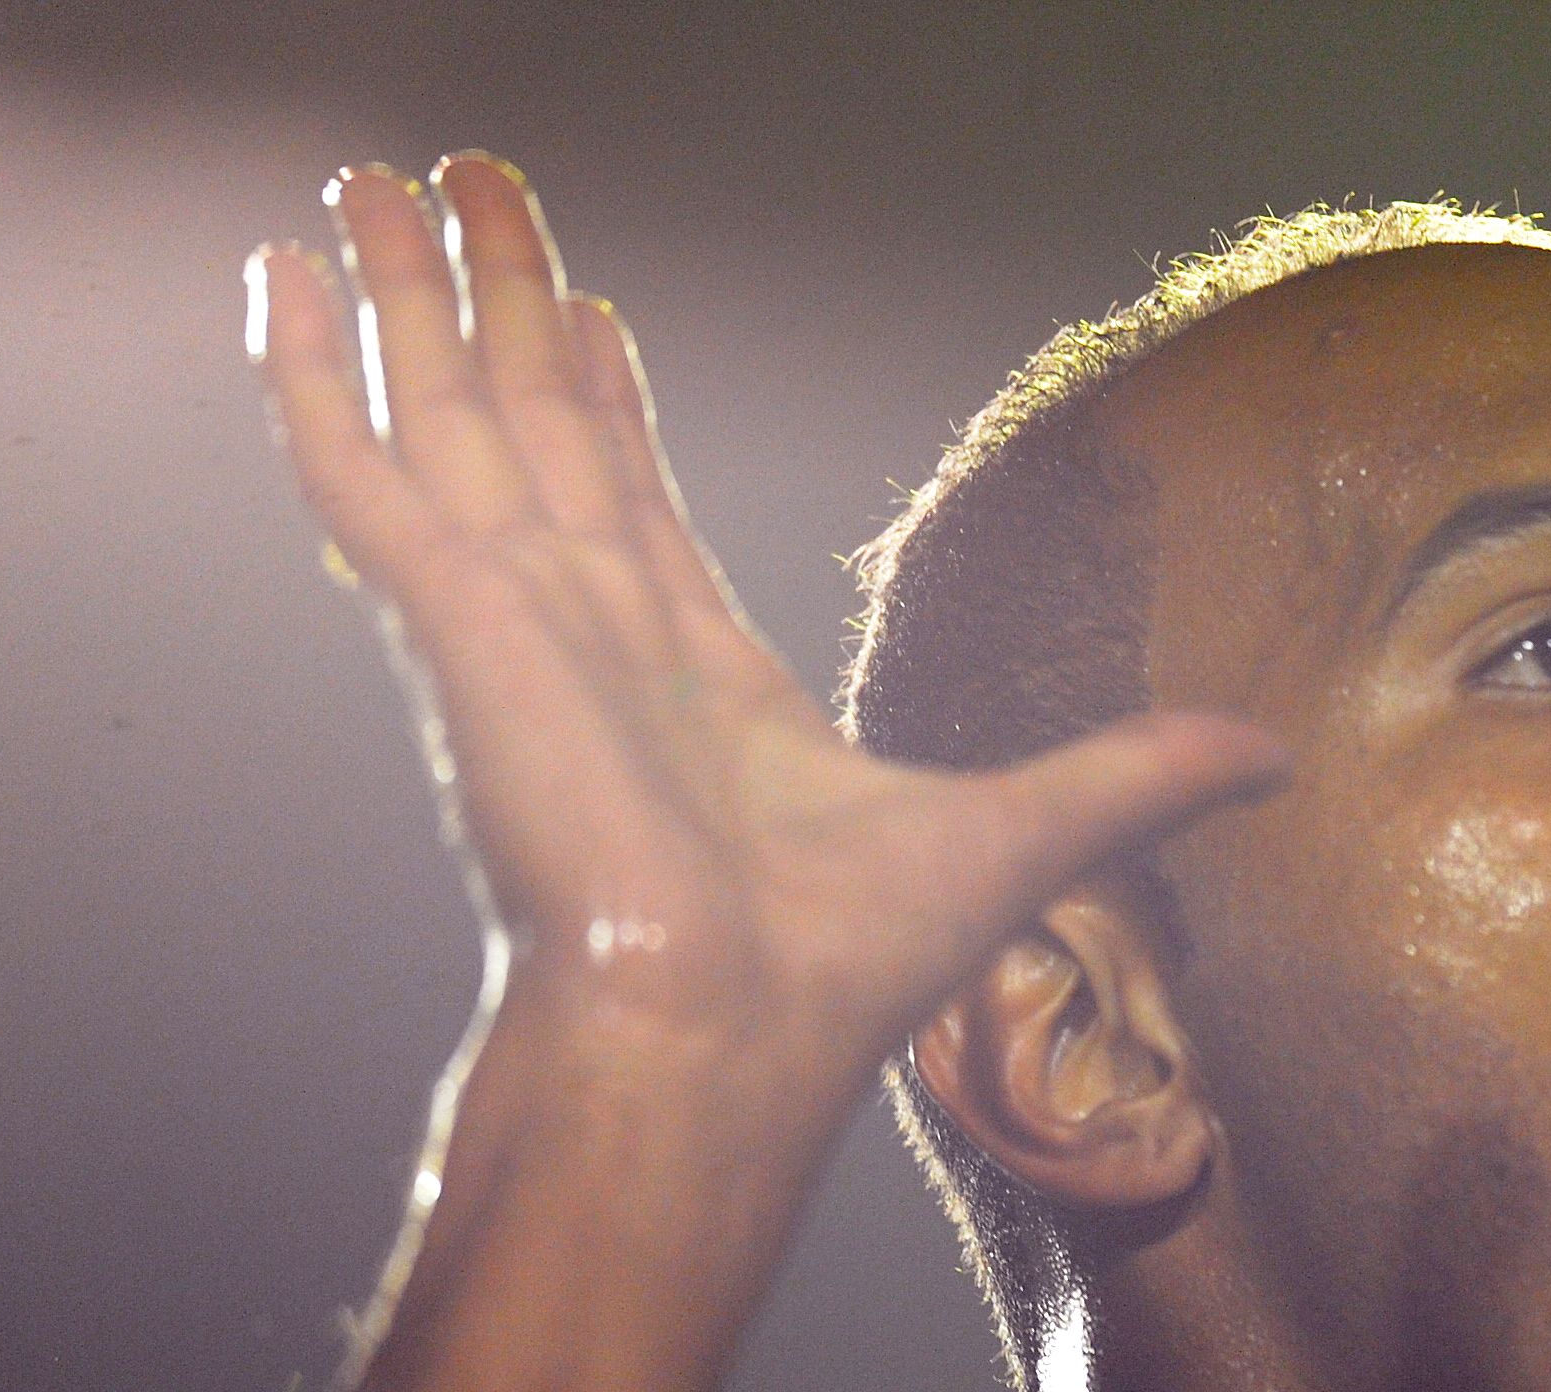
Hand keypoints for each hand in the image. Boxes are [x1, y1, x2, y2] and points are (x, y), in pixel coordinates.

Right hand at [251, 155, 1280, 1070]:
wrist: (722, 1042)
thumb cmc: (840, 978)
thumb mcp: (1026, 831)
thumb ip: (1135, 772)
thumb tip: (1270, 753)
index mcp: (699, 678)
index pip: (637, 496)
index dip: (610, 394)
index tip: (594, 305)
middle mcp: (591, 634)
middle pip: (539, 425)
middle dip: (507, 304)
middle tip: (465, 189)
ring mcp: (510, 623)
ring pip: (447, 415)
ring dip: (406, 298)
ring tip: (363, 189)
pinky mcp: (452, 626)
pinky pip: (361, 472)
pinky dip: (314, 376)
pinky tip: (280, 280)